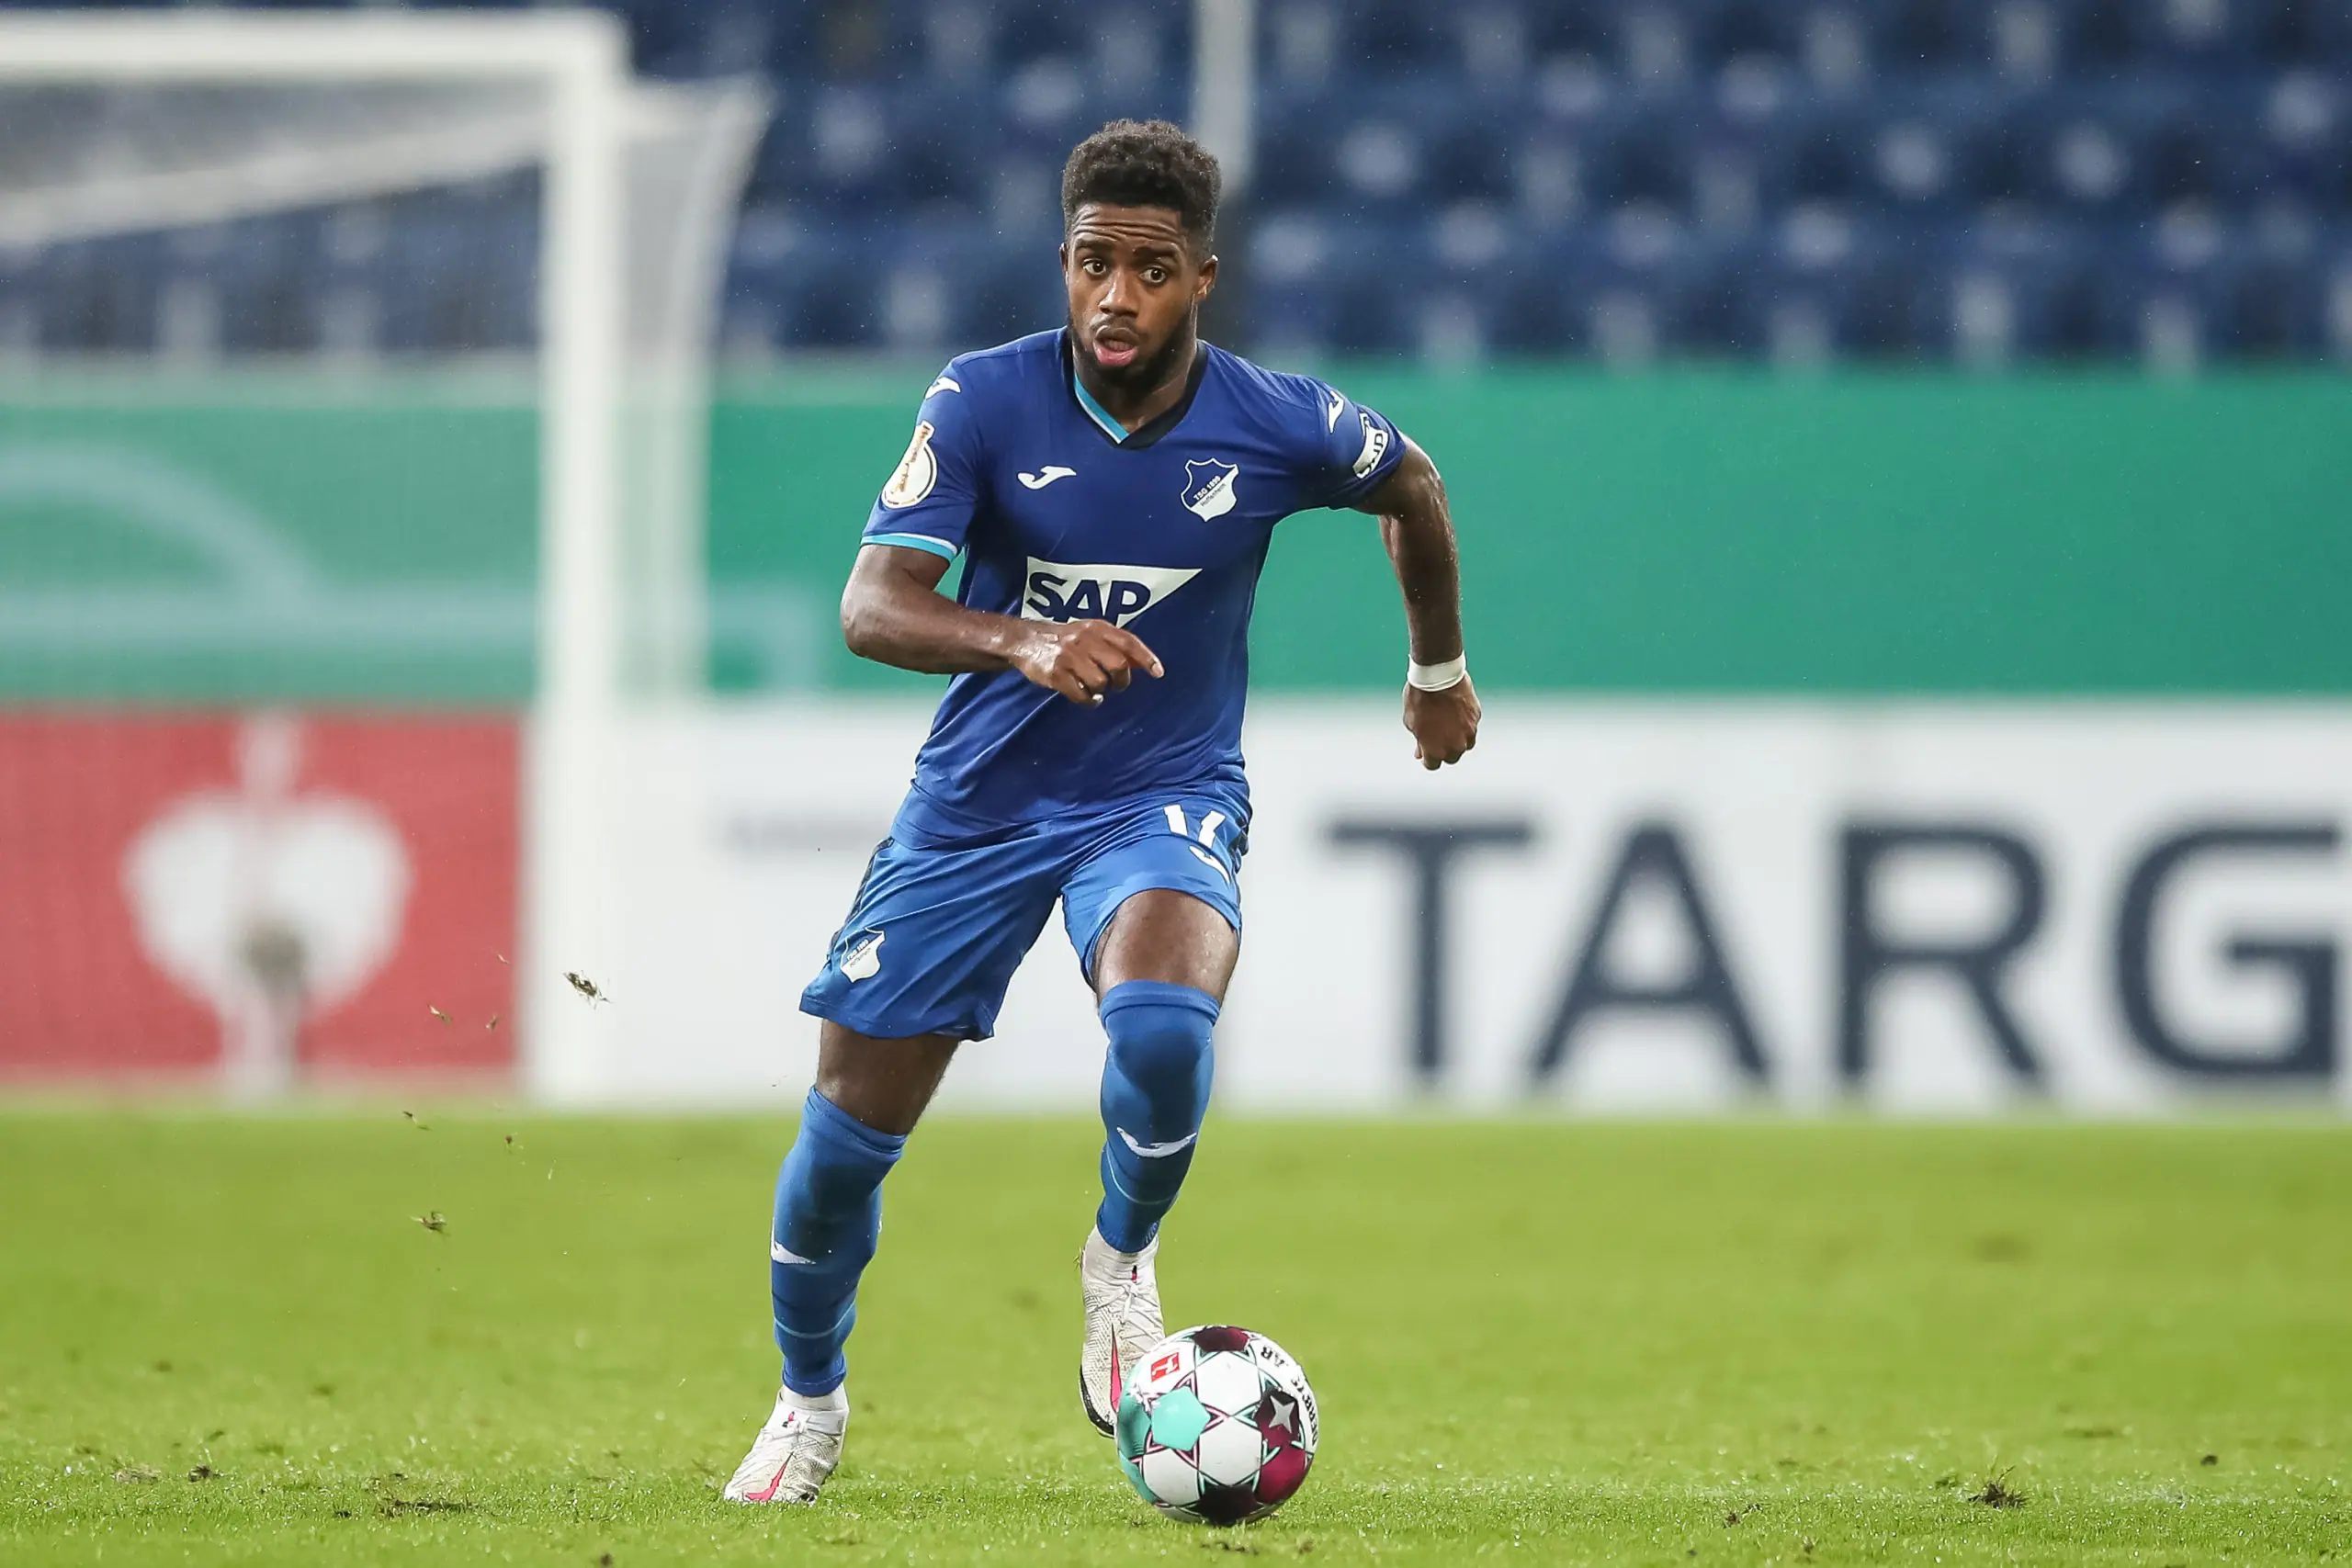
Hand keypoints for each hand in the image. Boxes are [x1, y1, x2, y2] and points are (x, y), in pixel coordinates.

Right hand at [1009, 620, 1163, 705]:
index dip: (1146, 658)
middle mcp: (1085, 639)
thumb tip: (1145, 664)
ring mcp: (1069, 657)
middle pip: (1118, 665)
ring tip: (1095, 690)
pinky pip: (1081, 695)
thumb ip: (1115, 646)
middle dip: (1122, 680)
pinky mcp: (1056, 674)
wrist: (1025, 640)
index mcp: (1096, 628)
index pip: (1128, 642)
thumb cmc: (1065, 639)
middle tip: (1117, 685)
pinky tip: (1086, 697)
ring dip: (1102, 691)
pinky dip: (1088, 700)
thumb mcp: (1090, 633)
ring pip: (1100, 682)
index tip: (1159, 673)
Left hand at [1404, 674, 1478, 769]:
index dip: (1427, 758)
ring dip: (1457, 738)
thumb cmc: (1419, 699)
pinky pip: (1471, 726)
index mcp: (1435, 750)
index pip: (1433, 765)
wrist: (1437, 676)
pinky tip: (1454, 711)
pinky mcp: (1476, 717)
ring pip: (1465, 744)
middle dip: (1443, 750)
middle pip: (1451, 757)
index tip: (1425, 751)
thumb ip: (1419, 741)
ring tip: (1446, 723)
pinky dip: (1464, 723)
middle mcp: (1455, 745)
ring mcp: (1469, 732)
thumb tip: (1421, 752)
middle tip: (1436, 737)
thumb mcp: (1412, 723)